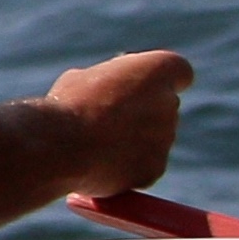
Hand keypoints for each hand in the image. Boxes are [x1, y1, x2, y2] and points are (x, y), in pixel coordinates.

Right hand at [47, 49, 191, 198]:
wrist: (59, 146)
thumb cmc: (68, 106)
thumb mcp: (83, 78)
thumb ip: (109, 86)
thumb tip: (106, 97)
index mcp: (159, 70)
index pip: (179, 73)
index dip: (159, 81)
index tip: (141, 87)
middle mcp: (170, 103)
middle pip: (163, 108)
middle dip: (141, 113)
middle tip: (104, 120)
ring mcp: (165, 139)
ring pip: (153, 139)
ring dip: (130, 142)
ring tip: (92, 146)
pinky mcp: (154, 169)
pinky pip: (142, 167)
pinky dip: (124, 169)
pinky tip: (96, 167)